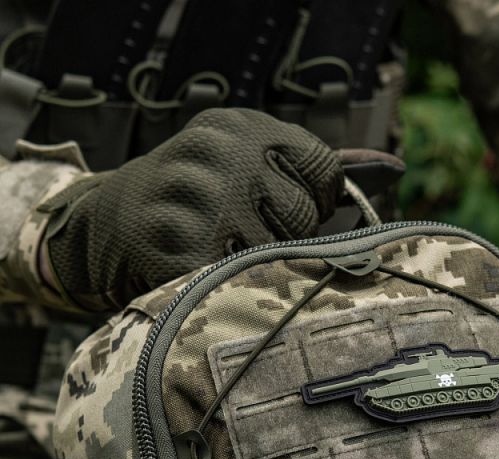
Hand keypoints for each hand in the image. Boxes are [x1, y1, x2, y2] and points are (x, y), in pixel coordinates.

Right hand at [42, 108, 342, 309]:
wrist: (107, 224)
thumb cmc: (198, 200)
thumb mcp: (247, 163)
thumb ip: (313, 168)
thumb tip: (391, 168)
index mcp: (242, 128)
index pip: (325, 171)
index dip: (317, 204)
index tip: (285, 213)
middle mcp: (219, 154)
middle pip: (304, 217)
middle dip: (286, 240)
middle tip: (243, 237)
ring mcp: (195, 199)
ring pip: (275, 255)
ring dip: (256, 270)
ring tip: (222, 254)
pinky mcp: (175, 246)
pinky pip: (235, 283)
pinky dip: (226, 290)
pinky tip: (204, 273)